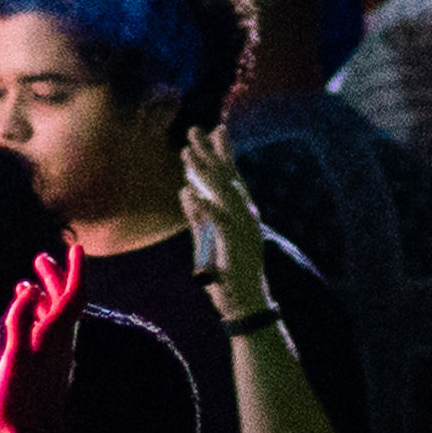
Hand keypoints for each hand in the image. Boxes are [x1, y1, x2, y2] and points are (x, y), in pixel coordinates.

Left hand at [178, 129, 269, 303]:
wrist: (246, 303)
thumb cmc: (228, 272)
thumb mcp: (207, 239)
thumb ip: (198, 215)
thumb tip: (185, 190)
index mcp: (241, 213)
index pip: (231, 177)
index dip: (220, 154)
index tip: (212, 131)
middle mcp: (245, 215)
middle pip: (227, 177)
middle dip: (210, 152)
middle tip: (194, 129)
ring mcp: (243, 228)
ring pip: (222, 192)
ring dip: (204, 171)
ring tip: (186, 152)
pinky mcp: (236, 243)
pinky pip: (219, 220)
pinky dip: (205, 205)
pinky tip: (189, 192)